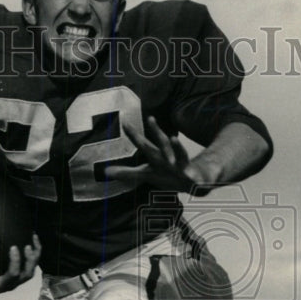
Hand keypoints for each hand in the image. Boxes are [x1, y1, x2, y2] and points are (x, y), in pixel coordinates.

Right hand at [0, 234, 41, 294]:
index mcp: (0, 285)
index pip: (13, 274)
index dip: (16, 261)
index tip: (13, 247)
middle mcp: (11, 284)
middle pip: (27, 274)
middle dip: (30, 260)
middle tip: (28, 245)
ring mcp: (15, 280)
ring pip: (31, 270)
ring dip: (35, 256)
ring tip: (34, 238)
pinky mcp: (17, 275)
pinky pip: (29, 266)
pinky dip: (34, 254)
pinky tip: (32, 239)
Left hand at [104, 116, 220, 195]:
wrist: (192, 179)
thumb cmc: (166, 174)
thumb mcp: (145, 174)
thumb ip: (126, 173)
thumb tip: (105, 172)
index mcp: (156, 157)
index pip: (143, 144)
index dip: (134, 135)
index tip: (124, 123)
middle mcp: (168, 158)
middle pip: (161, 143)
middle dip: (156, 132)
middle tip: (150, 118)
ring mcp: (181, 166)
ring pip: (180, 155)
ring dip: (176, 148)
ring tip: (173, 139)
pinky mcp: (193, 178)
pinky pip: (194, 178)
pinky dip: (195, 178)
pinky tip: (195, 180)